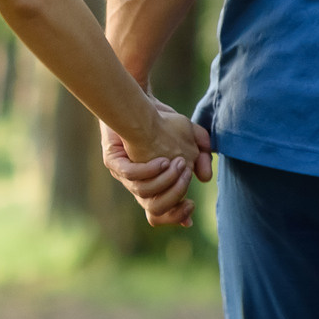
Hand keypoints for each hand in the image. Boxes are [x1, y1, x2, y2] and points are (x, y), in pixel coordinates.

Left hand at [102, 107, 213, 228]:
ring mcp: (123, 174)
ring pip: (142, 192)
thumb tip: (205, 178)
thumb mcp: (188, 139)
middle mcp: (136, 184)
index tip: (191, 204)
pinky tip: (162, 160)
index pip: (161, 215)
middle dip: (174, 195)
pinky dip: (147, 170)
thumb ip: (200, 156)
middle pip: (154, 209)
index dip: (176, 216)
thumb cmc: (164, 123)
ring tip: (177, 163)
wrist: (139, 103)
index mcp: (154, 185)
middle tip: (186, 174)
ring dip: (164, 180)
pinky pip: (129, 173)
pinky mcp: (113, 160)